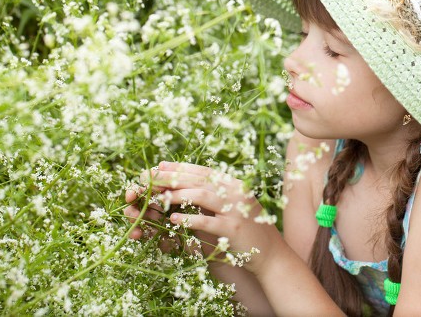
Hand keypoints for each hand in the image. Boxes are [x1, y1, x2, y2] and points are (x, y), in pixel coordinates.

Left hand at [140, 161, 283, 274]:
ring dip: (177, 195)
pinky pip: (206, 221)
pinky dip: (188, 219)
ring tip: (158, 198)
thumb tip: (187, 185)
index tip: (159, 166)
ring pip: (202, 196)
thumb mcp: (234, 208)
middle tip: (149, 178)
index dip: (180, 168)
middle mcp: (236, 192)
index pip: (204, 171)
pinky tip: (173, 219)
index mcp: (235, 185)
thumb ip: (216, 196)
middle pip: (199, 180)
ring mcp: (235, 210)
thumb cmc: (249, 231)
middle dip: (171, 178)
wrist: (272, 254)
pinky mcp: (233, 229)